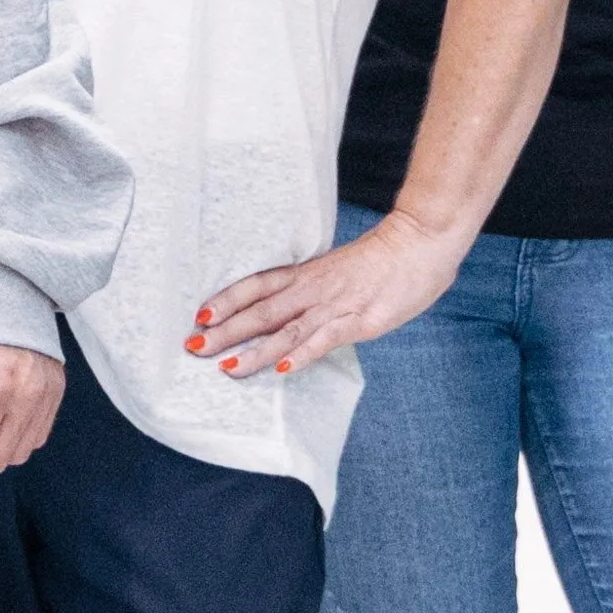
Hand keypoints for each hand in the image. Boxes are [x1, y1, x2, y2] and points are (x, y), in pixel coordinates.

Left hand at [193, 213, 466, 379]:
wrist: (420, 242)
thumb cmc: (382, 258)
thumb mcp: (337, 270)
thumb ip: (312, 289)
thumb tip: (288, 310)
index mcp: (305, 273)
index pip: (256, 285)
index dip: (227, 299)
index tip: (199, 315)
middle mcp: (312, 288)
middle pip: (260, 310)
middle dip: (224, 330)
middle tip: (192, 346)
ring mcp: (334, 305)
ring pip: (286, 329)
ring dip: (254, 350)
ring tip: (225, 366)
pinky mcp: (360, 321)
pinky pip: (326, 339)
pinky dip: (303, 354)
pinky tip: (284, 370)